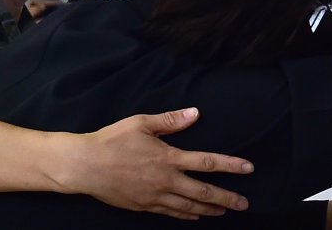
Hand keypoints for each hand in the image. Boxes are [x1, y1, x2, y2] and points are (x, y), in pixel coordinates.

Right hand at [64, 107, 252, 219]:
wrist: (83, 166)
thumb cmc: (111, 140)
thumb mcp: (141, 123)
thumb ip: (171, 120)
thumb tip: (195, 113)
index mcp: (168, 157)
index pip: (206, 162)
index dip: (230, 166)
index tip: (247, 168)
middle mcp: (165, 180)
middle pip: (202, 192)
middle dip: (226, 198)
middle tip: (244, 204)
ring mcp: (153, 196)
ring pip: (188, 207)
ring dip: (209, 210)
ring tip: (224, 211)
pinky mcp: (142, 206)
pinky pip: (170, 213)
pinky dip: (186, 216)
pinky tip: (195, 217)